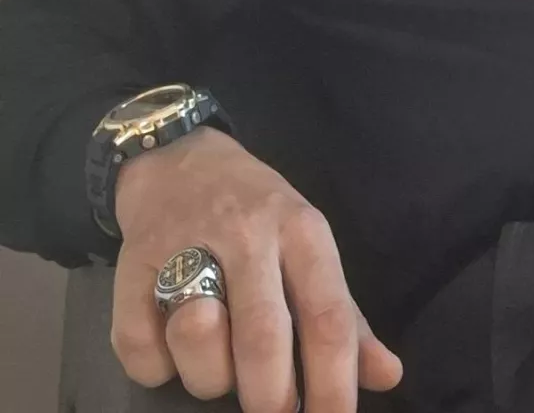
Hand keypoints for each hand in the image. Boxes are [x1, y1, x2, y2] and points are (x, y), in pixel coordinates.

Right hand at [111, 126, 401, 412]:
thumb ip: (344, 316)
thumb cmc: (258, 213)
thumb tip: (388, 376)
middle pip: (264, 335)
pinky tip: (166, 345)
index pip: (328, 317)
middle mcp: (249, 231)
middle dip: (270, 397)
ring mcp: (187, 240)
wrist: (179, 158)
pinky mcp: (132, 259)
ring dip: (209, 375)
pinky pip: (139, 345)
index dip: (334, 384)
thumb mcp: (308, 247)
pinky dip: (154, 366)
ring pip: (199, 338)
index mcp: (302, 231)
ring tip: (217, 364)